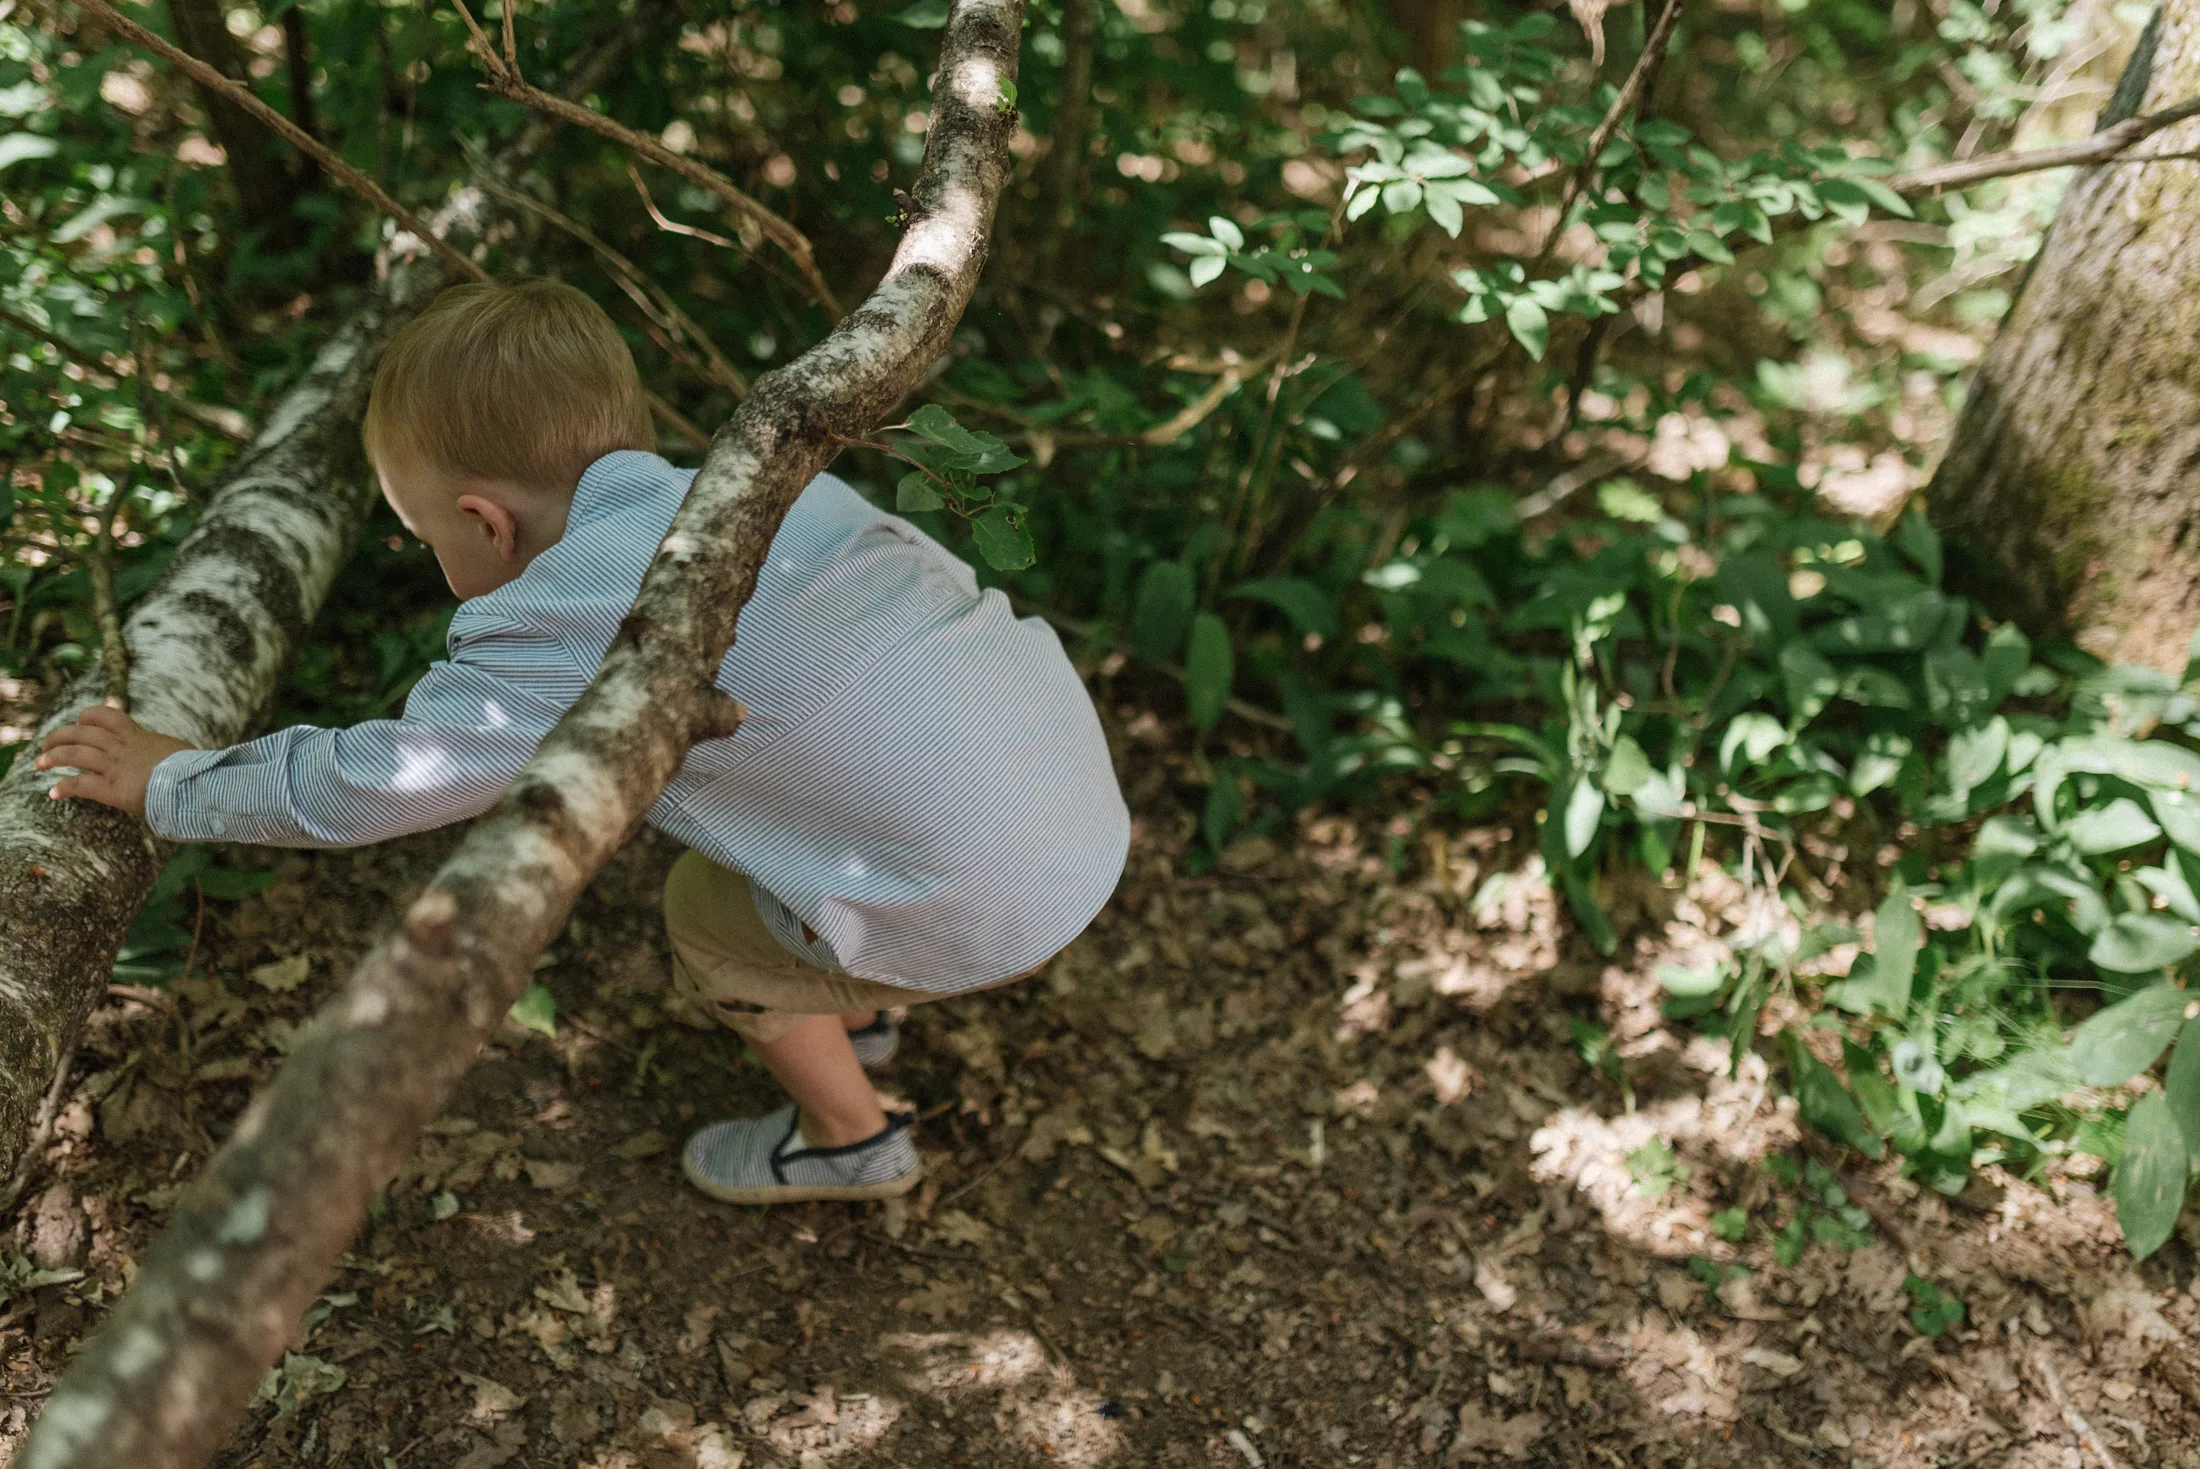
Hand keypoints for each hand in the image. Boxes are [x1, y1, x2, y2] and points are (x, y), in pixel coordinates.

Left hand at [36, 705, 195, 819]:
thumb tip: (177, 750)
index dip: (89, 716)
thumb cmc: (196, 770)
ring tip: (39, 763)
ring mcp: (116, 767)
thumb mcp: (180, 749)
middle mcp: (123, 747)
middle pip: (82, 732)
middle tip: (47, 743)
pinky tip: (54, 793)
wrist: (197, 785)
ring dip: (54, 757)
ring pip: (75, 754)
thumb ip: (167, 748)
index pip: (108, 716)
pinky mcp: (113, 789)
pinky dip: (65, 787)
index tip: (80, 722)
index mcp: (139, 736)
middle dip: (60, 735)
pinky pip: (81, 784)